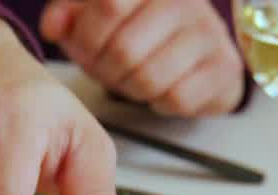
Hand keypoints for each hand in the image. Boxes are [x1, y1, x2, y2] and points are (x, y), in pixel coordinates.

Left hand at [40, 0, 244, 116]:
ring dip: (130, 88)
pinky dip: (159, 102)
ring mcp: (209, 33)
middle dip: (106, 69)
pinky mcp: (224, 68)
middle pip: (125, 49)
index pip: (109, 4)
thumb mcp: (93, 16)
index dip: (87, 36)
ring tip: (132, 78)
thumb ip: (67, 14)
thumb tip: (52, 26)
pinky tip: (160, 88)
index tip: (85, 47)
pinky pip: (176, 98)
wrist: (193, 56)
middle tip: (106, 69)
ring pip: (149, 77)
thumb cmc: (136, 32)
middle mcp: (185, 1)